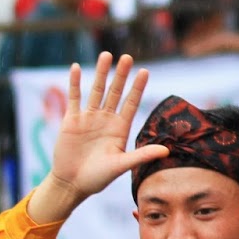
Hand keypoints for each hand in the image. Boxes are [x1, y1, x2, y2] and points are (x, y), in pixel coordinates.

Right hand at [27, 53, 167, 223]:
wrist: (72, 184)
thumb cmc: (98, 177)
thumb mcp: (122, 165)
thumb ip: (142, 155)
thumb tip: (167, 151)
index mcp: (120, 128)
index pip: (131, 103)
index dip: (138, 87)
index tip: (145, 71)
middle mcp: (106, 119)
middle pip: (115, 92)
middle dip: (121, 75)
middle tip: (127, 57)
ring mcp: (88, 118)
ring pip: (96, 91)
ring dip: (101, 74)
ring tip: (106, 55)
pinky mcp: (71, 121)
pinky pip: (74, 99)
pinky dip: (74, 83)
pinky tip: (76, 67)